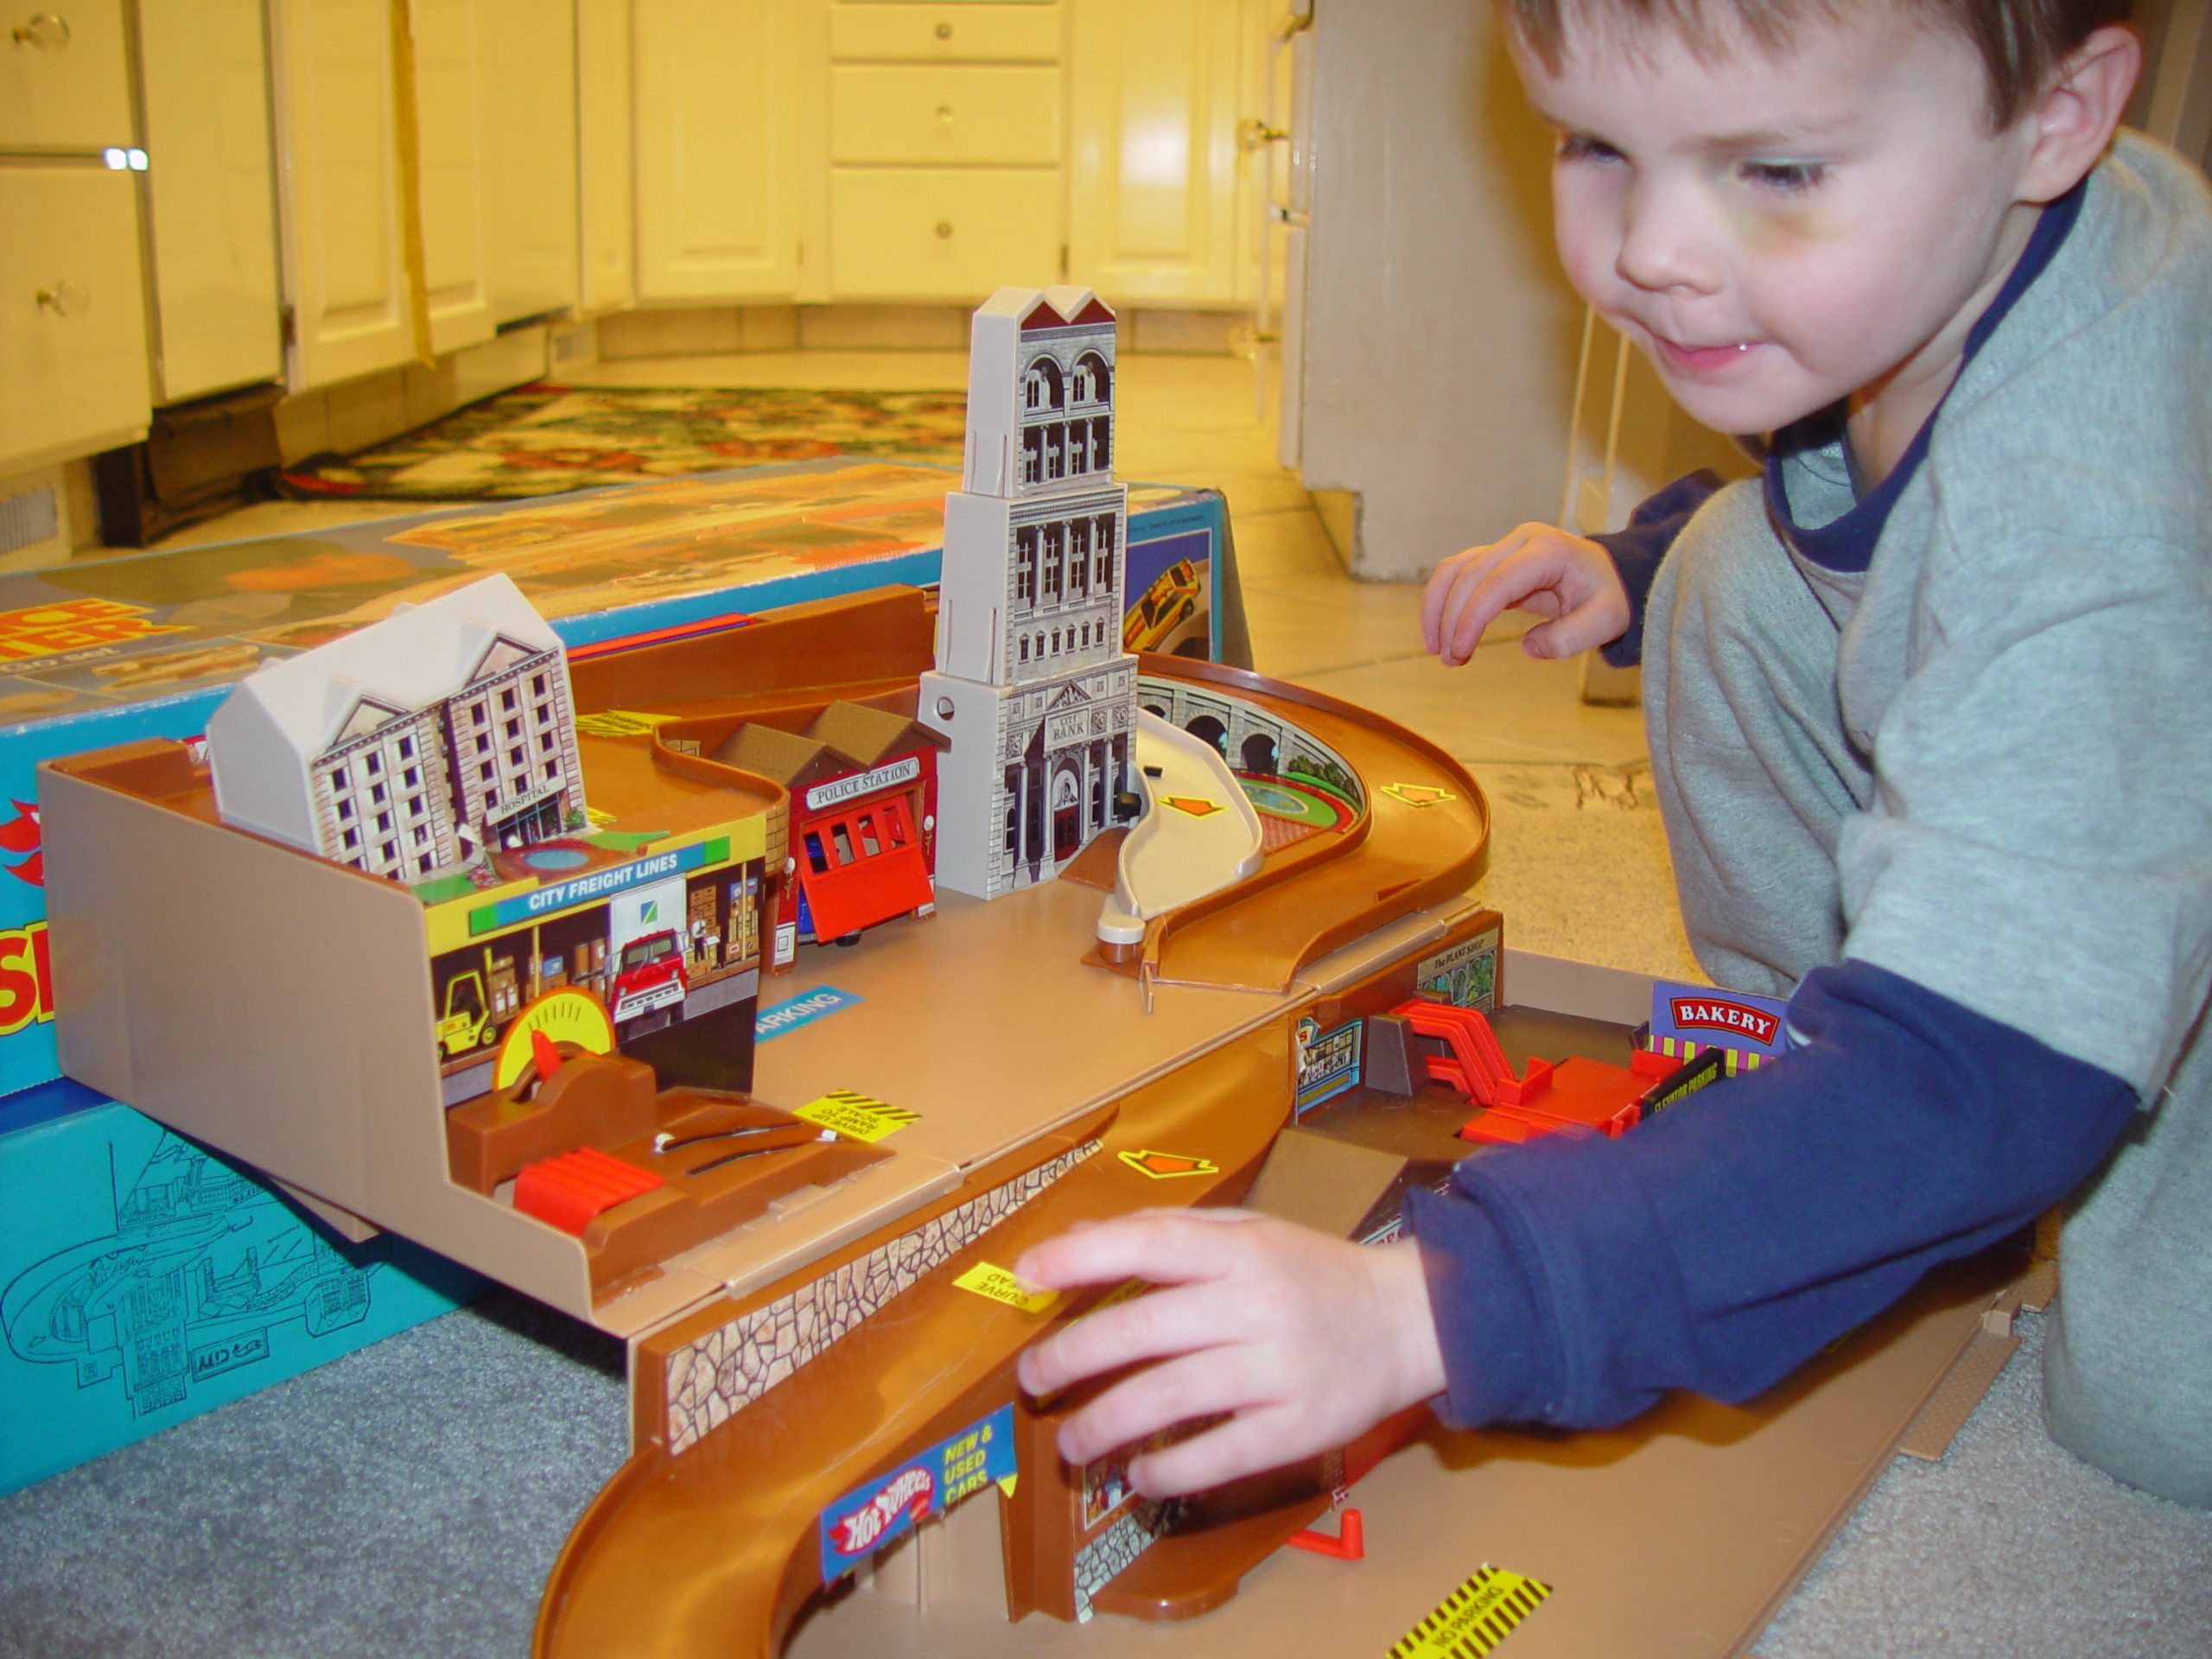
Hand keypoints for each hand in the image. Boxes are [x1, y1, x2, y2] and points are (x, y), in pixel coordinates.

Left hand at [1011, 1209, 1445, 1497]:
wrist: (1412, 1320)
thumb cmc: (1314, 1272)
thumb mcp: (1250, 1232)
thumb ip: (1171, 1233)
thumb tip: (1080, 1243)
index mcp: (1240, 1250)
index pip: (1149, 1243)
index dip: (1081, 1258)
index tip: (1026, 1277)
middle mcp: (1254, 1305)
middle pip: (1142, 1330)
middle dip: (1070, 1357)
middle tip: (1032, 1380)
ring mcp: (1277, 1370)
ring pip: (1168, 1399)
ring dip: (1103, 1424)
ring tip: (1071, 1443)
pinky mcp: (1298, 1428)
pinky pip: (1218, 1456)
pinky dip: (1167, 1471)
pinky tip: (1138, 1476)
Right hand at [1421, 522, 1629, 666]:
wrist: (1613, 577)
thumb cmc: (1609, 597)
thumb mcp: (1605, 621)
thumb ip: (1570, 637)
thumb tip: (1529, 646)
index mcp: (1548, 551)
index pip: (1497, 581)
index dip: (1471, 617)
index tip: (1460, 652)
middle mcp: (1521, 541)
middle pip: (1469, 574)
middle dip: (1451, 619)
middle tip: (1450, 660)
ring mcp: (1506, 546)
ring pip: (1454, 569)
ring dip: (1437, 609)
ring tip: (1437, 649)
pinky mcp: (1495, 560)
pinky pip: (1457, 574)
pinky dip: (1442, 602)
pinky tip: (1439, 633)